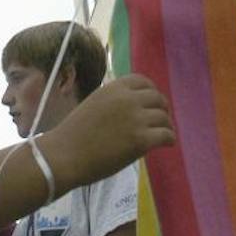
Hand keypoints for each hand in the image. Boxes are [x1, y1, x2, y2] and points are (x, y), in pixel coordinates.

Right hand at [41, 74, 173, 192]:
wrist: (65, 154)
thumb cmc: (74, 133)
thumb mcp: (94, 103)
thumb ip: (114, 101)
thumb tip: (132, 106)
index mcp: (114, 88)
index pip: (143, 81)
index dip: (152, 91)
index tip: (153, 102)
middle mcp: (128, 99)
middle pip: (157, 98)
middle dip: (162, 108)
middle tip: (161, 119)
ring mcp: (136, 119)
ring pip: (164, 117)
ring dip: (166, 125)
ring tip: (165, 132)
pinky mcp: (141, 140)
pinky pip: (165, 135)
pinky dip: (169, 139)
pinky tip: (168, 143)